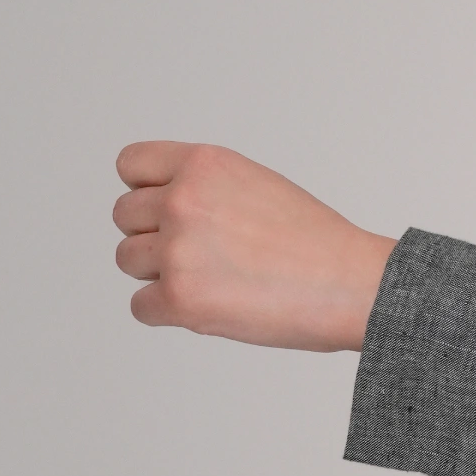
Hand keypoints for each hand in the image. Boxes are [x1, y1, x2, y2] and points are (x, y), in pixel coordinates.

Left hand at [112, 142, 395, 350]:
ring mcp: (177, 249)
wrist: (351, 283)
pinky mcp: (179, 298)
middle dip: (154, 234)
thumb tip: (155, 207)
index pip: (130, 165)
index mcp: (202, 164)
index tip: (167, 208)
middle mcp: (183, 199)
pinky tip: (211, 305)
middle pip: (124, 217)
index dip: (146, 189)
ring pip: (128, 260)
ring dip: (160, 273)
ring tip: (213, 278)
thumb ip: (201, 186)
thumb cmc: (314, 240)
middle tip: (202, 252)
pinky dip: (168, 311)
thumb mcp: (253, 183)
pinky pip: (140, 306)